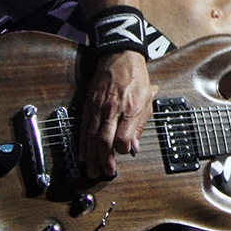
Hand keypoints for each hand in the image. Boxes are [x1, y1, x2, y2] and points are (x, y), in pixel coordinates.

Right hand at [78, 50, 157, 177]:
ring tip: (92, 170)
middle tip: (104, 173)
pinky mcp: (89, 105)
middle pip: (104, 141)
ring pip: (92, 137)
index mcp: (129, 109)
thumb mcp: (147, 100)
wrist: (120, 57)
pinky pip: (84, 128)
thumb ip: (139, 125)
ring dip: (91, 156)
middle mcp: (112, 110)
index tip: (123, 155)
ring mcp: (98, 108)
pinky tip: (83, 154)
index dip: (122, 150)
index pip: (122, 138)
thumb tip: (134, 147)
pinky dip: (82, 143)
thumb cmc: (136, 78)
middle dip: (103, 160)